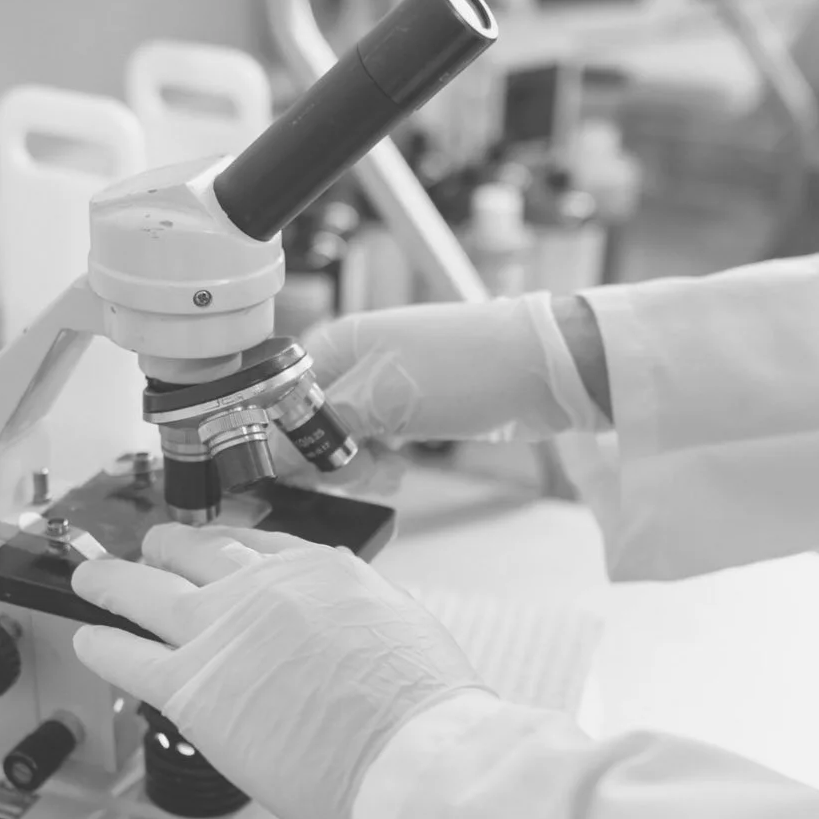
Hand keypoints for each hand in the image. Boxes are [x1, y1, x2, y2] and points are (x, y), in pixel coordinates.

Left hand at [71, 524, 487, 818]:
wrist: (409, 755)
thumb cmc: (424, 712)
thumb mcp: (403, 632)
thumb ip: (358, 625)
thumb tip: (347, 641)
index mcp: (320, 572)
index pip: (258, 544)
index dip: (231, 547)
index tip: (218, 548)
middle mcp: (262, 587)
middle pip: (195, 551)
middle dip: (170, 549)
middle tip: (154, 550)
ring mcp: (219, 631)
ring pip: (143, 589)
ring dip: (112, 581)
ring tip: (92, 579)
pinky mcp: (189, 685)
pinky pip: (125, 655)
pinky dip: (101, 646)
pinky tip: (87, 642)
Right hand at [275, 293, 606, 492]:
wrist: (545, 371)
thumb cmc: (469, 368)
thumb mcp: (382, 401)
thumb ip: (321, 430)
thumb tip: (273, 457)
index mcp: (335, 344)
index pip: (281, 401)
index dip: (288, 443)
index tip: (306, 474)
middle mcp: (352, 362)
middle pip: (309, 428)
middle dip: (330, 461)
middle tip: (362, 471)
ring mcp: (382, 387)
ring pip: (342, 444)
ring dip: (359, 468)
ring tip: (390, 471)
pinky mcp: (409, 409)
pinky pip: (372, 445)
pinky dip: (381, 464)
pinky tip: (400, 468)